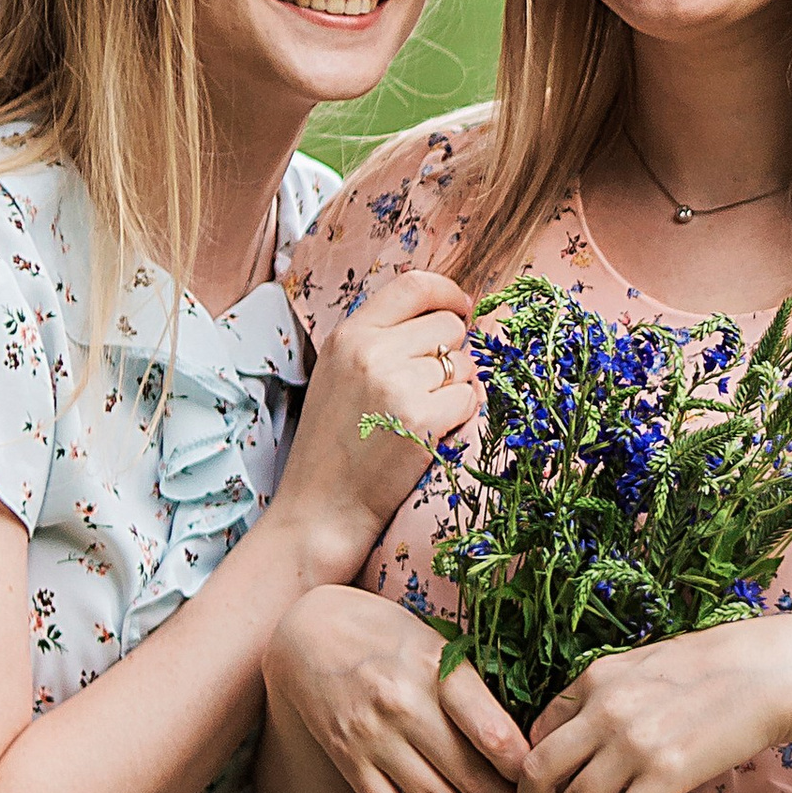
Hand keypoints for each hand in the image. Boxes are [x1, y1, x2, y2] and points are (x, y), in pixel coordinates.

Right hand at [265, 582, 528, 792]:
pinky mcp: (350, 764)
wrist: (308, 632)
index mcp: (434, 671)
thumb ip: (472, 690)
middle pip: (470, 776)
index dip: (526, 769)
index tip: (555, 791)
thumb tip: (519, 743)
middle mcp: (404, 709)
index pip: (490, 731)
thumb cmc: (386, 633)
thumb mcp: (435, 643)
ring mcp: (373, 741)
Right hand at [272, 270, 477, 578]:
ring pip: (465, 364)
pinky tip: (432, 434)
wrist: (321, 507)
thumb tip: (447, 314)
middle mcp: (372, 352)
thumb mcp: (339, 374)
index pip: (413, 285)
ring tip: (421, 416)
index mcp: (349, 335)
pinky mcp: (422, 419)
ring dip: (457, 388)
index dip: (448, 293)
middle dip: (452, 354)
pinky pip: (470, 398)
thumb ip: (380, 339)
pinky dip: (462, 415)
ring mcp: (397, 385)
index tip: (461, 309)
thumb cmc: (333, 444)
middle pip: (448, 327)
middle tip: (429, 388)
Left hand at [514, 617, 791, 792]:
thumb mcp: (649, 662)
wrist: (774, 674)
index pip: (538, 729)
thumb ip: (611, 690)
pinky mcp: (665, 778)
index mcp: (596, 678)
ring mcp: (633, 747)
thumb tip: (588, 724)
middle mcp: (605, 712)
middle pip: (538, 770)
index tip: (532, 791)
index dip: (528, 767)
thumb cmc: (718, 663)